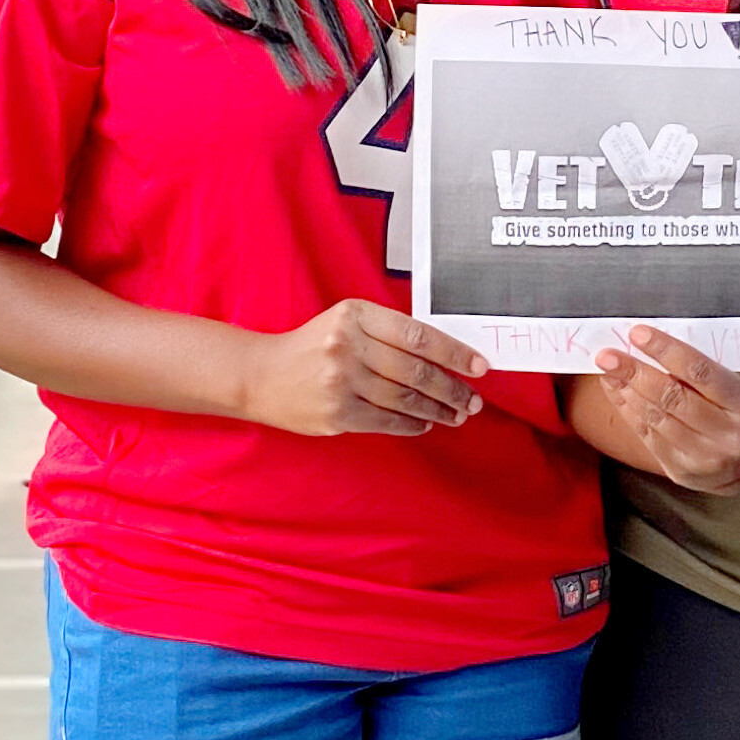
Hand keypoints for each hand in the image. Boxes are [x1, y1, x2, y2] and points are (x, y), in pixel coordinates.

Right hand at [242, 300, 485, 437]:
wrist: (260, 375)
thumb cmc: (312, 347)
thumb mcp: (347, 323)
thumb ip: (387, 333)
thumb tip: (444, 357)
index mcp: (356, 315)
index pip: (419, 335)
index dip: (454, 353)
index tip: (479, 366)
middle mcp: (348, 346)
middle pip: (417, 372)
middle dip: (452, 389)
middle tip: (472, 399)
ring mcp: (341, 381)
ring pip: (406, 400)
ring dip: (438, 410)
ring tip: (456, 414)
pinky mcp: (336, 413)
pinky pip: (387, 421)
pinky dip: (412, 424)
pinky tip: (425, 423)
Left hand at [586, 326, 739, 490]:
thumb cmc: (735, 416)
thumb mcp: (734, 390)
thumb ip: (699, 373)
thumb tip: (650, 345)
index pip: (700, 372)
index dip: (666, 350)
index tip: (639, 335)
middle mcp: (728, 434)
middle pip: (672, 396)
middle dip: (635, 372)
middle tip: (608, 356)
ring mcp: (704, 457)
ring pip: (656, 417)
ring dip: (626, 391)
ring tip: (608, 371)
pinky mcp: (681, 470)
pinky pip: (647, 435)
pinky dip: (628, 410)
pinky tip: (617, 392)